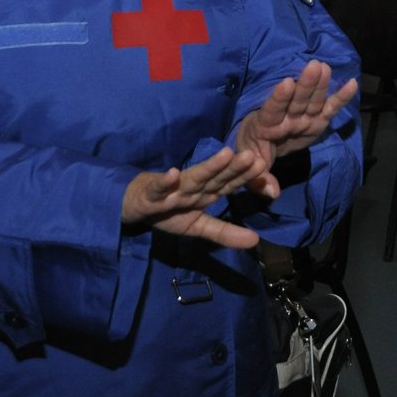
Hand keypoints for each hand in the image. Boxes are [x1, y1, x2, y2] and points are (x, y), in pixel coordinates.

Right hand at [121, 146, 267, 248]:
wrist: (133, 206)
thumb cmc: (169, 212)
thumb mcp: (198, 227)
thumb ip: (225, 233)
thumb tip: (255, 241)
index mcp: (205, 193)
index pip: (228, 184)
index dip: (244, 177)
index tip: (262, 167)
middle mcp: (192, 188)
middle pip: (215, 178)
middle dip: (233, 168)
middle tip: (251, 156)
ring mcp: (172, 191)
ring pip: (192, 178)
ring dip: (207, 167)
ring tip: (225, 155)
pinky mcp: (150, 196)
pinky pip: (158, 190)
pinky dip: (164, 182)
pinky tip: (172, 174)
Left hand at [235, 60, 357, 196]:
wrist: (261, 148)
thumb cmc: (253, 154)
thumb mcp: (250, 170)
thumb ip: (260, 181)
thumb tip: (273, 193)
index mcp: (266, 126)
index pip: (272, 109)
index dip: (279, 97)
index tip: (286, 83)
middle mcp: (286, 118)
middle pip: (296, 101)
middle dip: (305, 85)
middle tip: (314, 67)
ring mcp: (302, 118)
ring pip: (311, 100)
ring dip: (319, 84)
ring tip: (325, 67)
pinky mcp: (316, 121)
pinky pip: (328, 108)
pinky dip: (340, 97)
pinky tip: (353, 84)